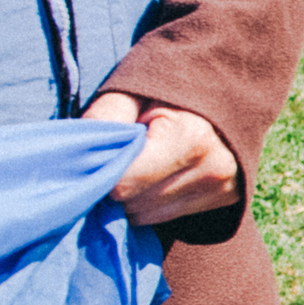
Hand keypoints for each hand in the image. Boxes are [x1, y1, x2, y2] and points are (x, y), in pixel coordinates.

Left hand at [83, 92, 240, 224]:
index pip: (125, 184)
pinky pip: (167, 217)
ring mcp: (223, 187)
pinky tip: (157, 176)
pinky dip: (152, 201)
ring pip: (148, 216)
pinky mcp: (227, 199)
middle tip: (118, 158)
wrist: (226, 86)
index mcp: (191, 137)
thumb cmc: (170, 87)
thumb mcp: (134, 89)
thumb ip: (106, 116)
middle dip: (118, 185)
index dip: (103, 172)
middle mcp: (213, 169)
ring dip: (133, 197)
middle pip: (135, 204)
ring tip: (139, 165)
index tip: (100, 155)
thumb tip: (76, 154)